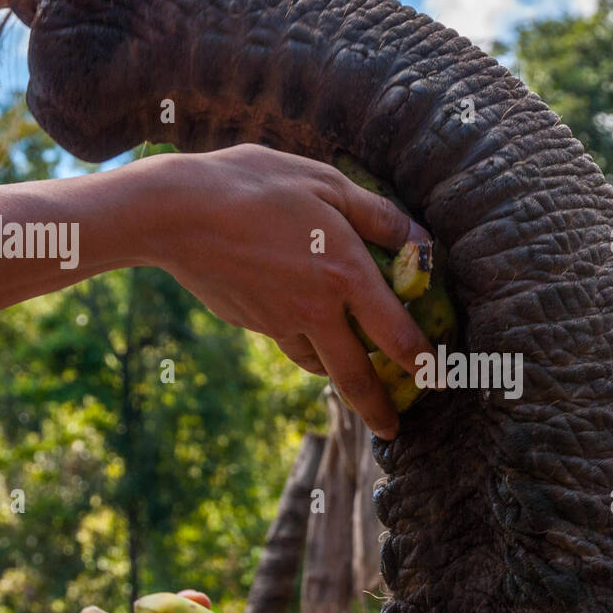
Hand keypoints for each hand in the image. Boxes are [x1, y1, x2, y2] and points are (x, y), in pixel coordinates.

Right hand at [136, 145, 435, 439]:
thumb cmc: (254, 185)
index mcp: (345, 274)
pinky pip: (288, 342)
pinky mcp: (251, 323)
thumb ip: (377, 214)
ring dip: (340, 379)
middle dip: (378, 409)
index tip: (437, 379)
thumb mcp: (325, 183)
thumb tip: (419, 237)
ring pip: (319, 363)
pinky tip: (305, 332)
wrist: (175, 213)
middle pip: (355, 376)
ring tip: (352, 382)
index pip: (396, 333)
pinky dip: (304, 346)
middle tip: (392, 429)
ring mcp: (280, 322)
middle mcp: (316, 310)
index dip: (422, 361)